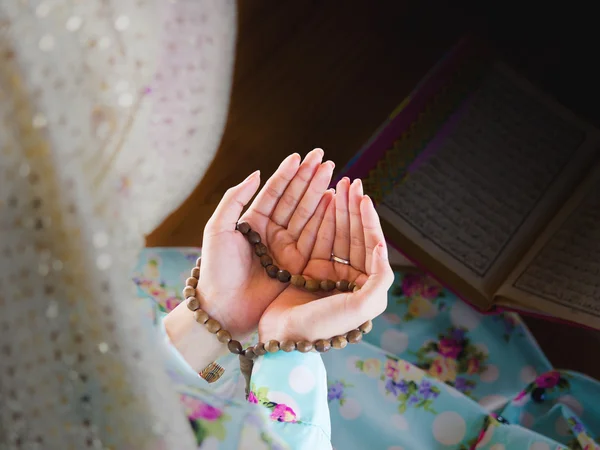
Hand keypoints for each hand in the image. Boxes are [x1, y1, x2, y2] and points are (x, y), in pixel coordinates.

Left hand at [196, 149, 334, 337]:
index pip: (273, 192)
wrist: (223, 308)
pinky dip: (325, 218)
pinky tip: (333, 200)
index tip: (300, 156)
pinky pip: (314, 237)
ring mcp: (286, 248)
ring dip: (319, 193)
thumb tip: (256, 172)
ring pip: (307, 215)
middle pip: (294, 200)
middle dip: (309, 178)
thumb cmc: (216, 269)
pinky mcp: (298, 264)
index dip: (287, 173)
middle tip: (324, 158)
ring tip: (332, 173)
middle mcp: (271, 232)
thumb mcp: (217, 229)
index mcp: (252, 222)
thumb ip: (234, 199)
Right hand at [258, 177, 393, 341]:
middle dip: (353, 208)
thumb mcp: (360, 307)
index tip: (363, 198)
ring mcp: (330, 273)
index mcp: (367, 287)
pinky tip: (323, 201)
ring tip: (339, 185)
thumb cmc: (322, 325)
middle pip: (356, 235)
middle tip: (350, 182)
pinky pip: (318, 239)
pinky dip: (321, 220)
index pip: (372, 245)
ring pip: (338, 233)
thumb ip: (379, 279)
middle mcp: (351, 278)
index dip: (369, 220)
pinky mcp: (309, 270)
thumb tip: (381, 247)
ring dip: (339, 209)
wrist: (283, 337)